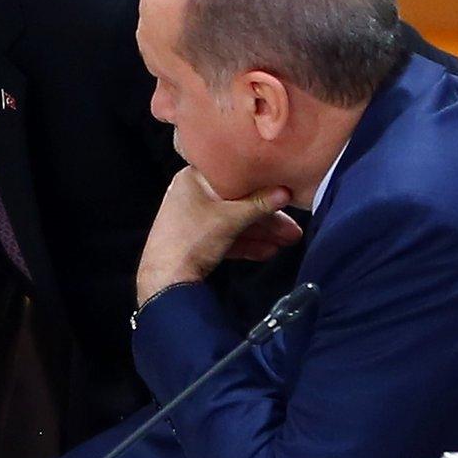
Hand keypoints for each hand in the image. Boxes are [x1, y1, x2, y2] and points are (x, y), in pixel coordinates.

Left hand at [136, 167, 296, 301]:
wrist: (165, 279)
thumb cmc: (191, 239)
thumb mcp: (231, 218)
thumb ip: (260, 204)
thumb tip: (284, 192)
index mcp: (193, 179)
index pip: (234, 177)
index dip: (261, 185)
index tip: (284, 192)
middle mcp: (192, 194)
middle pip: (237, 202)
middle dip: (267, 218)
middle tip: (293, 229)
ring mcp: (192, 218)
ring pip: (234, 222)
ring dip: (262, 232)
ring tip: (288, 242)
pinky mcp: (195, 240)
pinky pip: (226, 237)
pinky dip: (246, 243)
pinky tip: (268, 252)